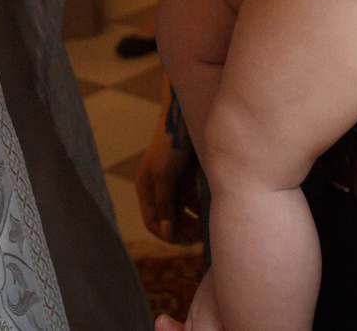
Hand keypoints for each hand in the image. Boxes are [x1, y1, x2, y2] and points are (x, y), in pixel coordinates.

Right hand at [135, 86, 204, 244]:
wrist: (188, 118)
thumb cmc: (172, 144)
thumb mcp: (164, 176)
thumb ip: (165, 205)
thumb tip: (167, 234)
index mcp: (146, 188)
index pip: (152, 221)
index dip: (166, 233)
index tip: (184, 238)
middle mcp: (158, 189)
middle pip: (168, 220)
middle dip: (182, 229)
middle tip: (200, 234)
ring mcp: (174, 184)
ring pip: (183, 213)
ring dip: (193, 221)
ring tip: (207, 225)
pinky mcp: (189, 179)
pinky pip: (194, 202)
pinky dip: (201, 209)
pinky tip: (211, 209)